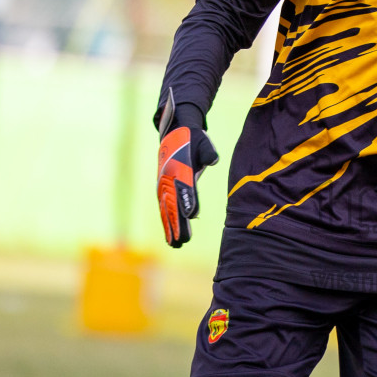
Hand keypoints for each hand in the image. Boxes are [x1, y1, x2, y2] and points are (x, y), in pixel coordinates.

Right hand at [157, 114, 218, 247]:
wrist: (174, 133)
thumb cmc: (192, 139)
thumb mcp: (202, 141)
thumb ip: (208, 151)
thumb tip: (213, 160)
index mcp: (180, 169)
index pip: (185, 189)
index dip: (188, 203)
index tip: (190, 217)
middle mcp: (169, 179)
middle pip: (174, 205)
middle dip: (177, 224)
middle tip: (182, 242)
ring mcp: (164, 185)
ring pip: (166, 210)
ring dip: (170, 227)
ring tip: (174, 244)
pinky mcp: (163, 189)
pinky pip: (164, 208)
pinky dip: (166, 222)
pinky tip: (170, 235)